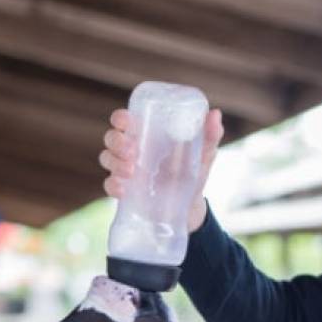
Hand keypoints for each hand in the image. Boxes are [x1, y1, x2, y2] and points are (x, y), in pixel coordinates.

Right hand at [99, 108, 224, 231]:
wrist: (189, 206)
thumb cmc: (193, 171)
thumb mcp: (203, 154)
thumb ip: (209, 136)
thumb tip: (215, 114)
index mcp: (146, 134)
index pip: (124, 120)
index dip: (120, 118)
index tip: (127, 121)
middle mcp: (131, 149)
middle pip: (111, 138)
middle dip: (116, 141)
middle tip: (132, 151)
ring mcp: (124, 169)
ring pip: (106, 158)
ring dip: (114, 162)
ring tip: (130, 171)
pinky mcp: (122, 189)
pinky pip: (108, 184)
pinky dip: (112, 186)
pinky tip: (123, 190)